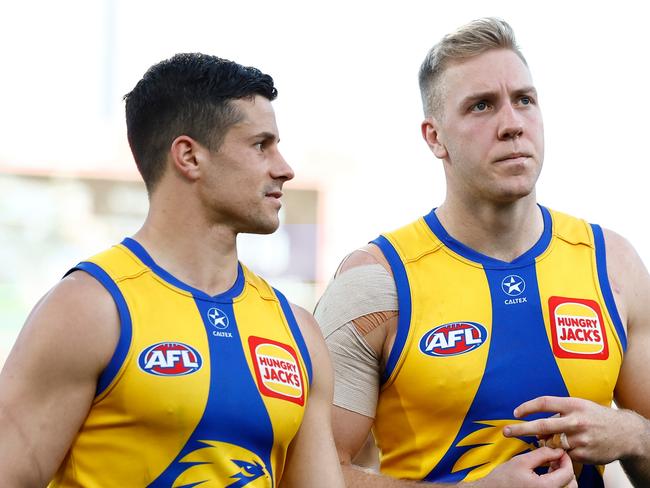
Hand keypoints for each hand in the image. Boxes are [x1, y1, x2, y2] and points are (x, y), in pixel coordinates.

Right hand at [470, 447, 575, 487]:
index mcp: (546, 487)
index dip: (566, 459)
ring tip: (551, 465)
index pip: (567, 473)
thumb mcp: (522, 461)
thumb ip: (542, 454)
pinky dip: (558, 483)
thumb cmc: (503, 479)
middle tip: (556, 457)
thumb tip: (558, 450)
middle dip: (566, 469)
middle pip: (571, 484)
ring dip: (563, 477)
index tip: (559, 451)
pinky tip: (547, 474)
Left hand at [503, 396, 639, 464]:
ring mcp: (580, 439)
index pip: (544, 402)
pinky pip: (564, 454)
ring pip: (551, 443)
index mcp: (573, 405)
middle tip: (506, 431)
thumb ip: (558, 414)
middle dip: (521, 429)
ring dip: (545, 443)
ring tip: (551, 440)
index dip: (527, 407)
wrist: (625, 433)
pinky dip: (562, 452)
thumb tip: (537, 429)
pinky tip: (570, 448)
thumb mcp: (579, 406)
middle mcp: (576, 421)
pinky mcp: (584, 454)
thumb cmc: (596, 417)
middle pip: (542, 425)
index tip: (515, 412)